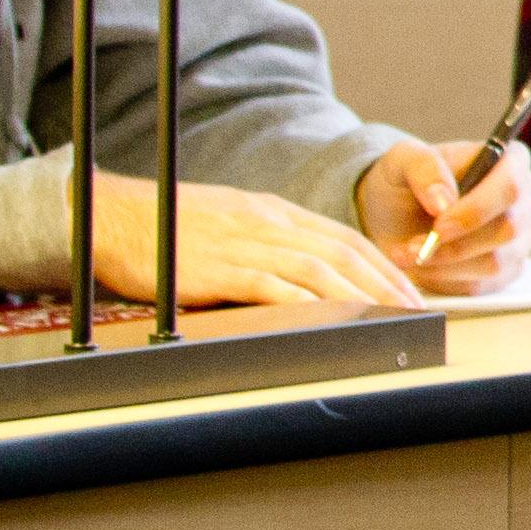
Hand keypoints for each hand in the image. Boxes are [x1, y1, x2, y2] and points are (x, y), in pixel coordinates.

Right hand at [79, 169, 424, 308]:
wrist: (115, 215)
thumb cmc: (169, 226)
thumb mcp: (230, 223)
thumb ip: (267, 241)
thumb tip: (302, 271)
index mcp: (274, 212)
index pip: (343, 236)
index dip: (381, 261)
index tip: (407, 285)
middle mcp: (269, 223)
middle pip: (341, 251)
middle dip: (385, 280)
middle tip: (415, 306)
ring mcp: (246, 244)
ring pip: (318, 267)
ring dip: (360, 292)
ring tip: (388, 315)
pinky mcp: (219, 268)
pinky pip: (272, 285)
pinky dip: (307, 301)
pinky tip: (331, 316)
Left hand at [356, 136, 530, 294]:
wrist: (396, 212)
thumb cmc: (406, 180)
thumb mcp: (403, 161)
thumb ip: (426, 170)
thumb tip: (444, 201)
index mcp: (512, 160)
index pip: (511, 187)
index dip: (477, 211)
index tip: (439, 226)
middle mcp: (527, 196)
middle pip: (509, 229)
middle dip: (455, 245)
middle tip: (412, 247)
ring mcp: (522, 235)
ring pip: (496, 262)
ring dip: (445, 265)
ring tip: (409, 256)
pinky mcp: (509, 268)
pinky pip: (485, 285)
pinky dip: (447, 282)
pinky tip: (425, 268)